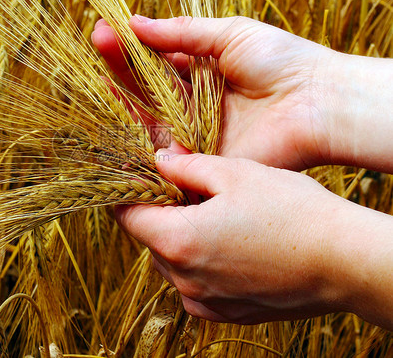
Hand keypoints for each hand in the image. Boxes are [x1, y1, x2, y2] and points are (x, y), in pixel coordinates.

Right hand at [92, 15, 392, 171]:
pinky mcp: (201, 158)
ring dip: (123, 100)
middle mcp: (192, 104)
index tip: (105, 30)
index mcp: (200, 72)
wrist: (316, 102)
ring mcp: (194, 132)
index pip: (154, 61)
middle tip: (97, 41)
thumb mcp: (229, 34)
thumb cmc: (280, 61)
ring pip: (148, 118)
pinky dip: (139, 141)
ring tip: (102, 77)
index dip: (130, 46)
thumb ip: (182, 33)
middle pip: (146, 88)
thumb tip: (135, 22)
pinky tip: (116, 122)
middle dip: (120, 66)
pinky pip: (163, 153)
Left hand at [116, 148, 392, 326]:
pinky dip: (198, 264)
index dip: (127, 194)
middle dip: (158, 213)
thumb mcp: (234, 173)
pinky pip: (194, 286)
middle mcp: (184, 278)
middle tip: (181, 189)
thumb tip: (158, 159)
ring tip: (209, 215)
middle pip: (150, 239)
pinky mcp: (226, 312)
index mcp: (178, 241)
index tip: (134, 178)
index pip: (129, 217)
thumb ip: (185, 167)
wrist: (342, 261)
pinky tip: (225, 244)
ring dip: (178, 238)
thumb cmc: (290, 211)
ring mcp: (205, 300)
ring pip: (171, 263)